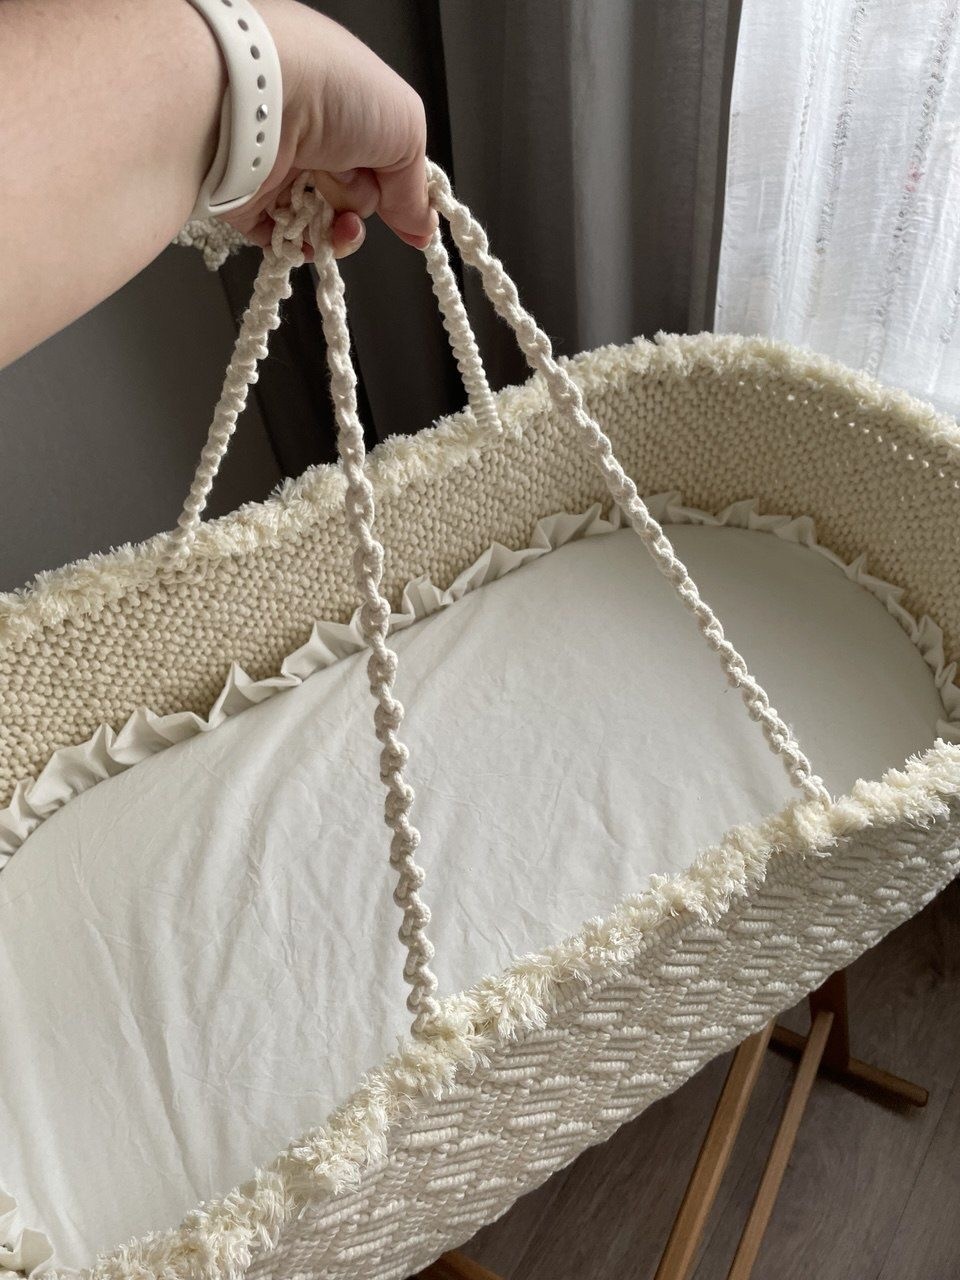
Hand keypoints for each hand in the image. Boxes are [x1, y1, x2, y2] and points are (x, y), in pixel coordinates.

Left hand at [224, 2, 437, 259]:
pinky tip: (311, 243)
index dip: (397, 190)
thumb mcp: (404, 129)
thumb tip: (421, 226)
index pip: (380, 156)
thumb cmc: (333, 93)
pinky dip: (301, 248)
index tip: (410, 221)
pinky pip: (281, 238)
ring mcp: (278, 165)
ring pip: (321, 219)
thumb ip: (415, 184)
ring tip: (339, 224)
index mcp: (346, 102)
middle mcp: (310, 130)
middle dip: (364, 204)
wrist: (255, 101)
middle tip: (359, 193)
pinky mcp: (248, 199)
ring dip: (340, 231)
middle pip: (353, 192)